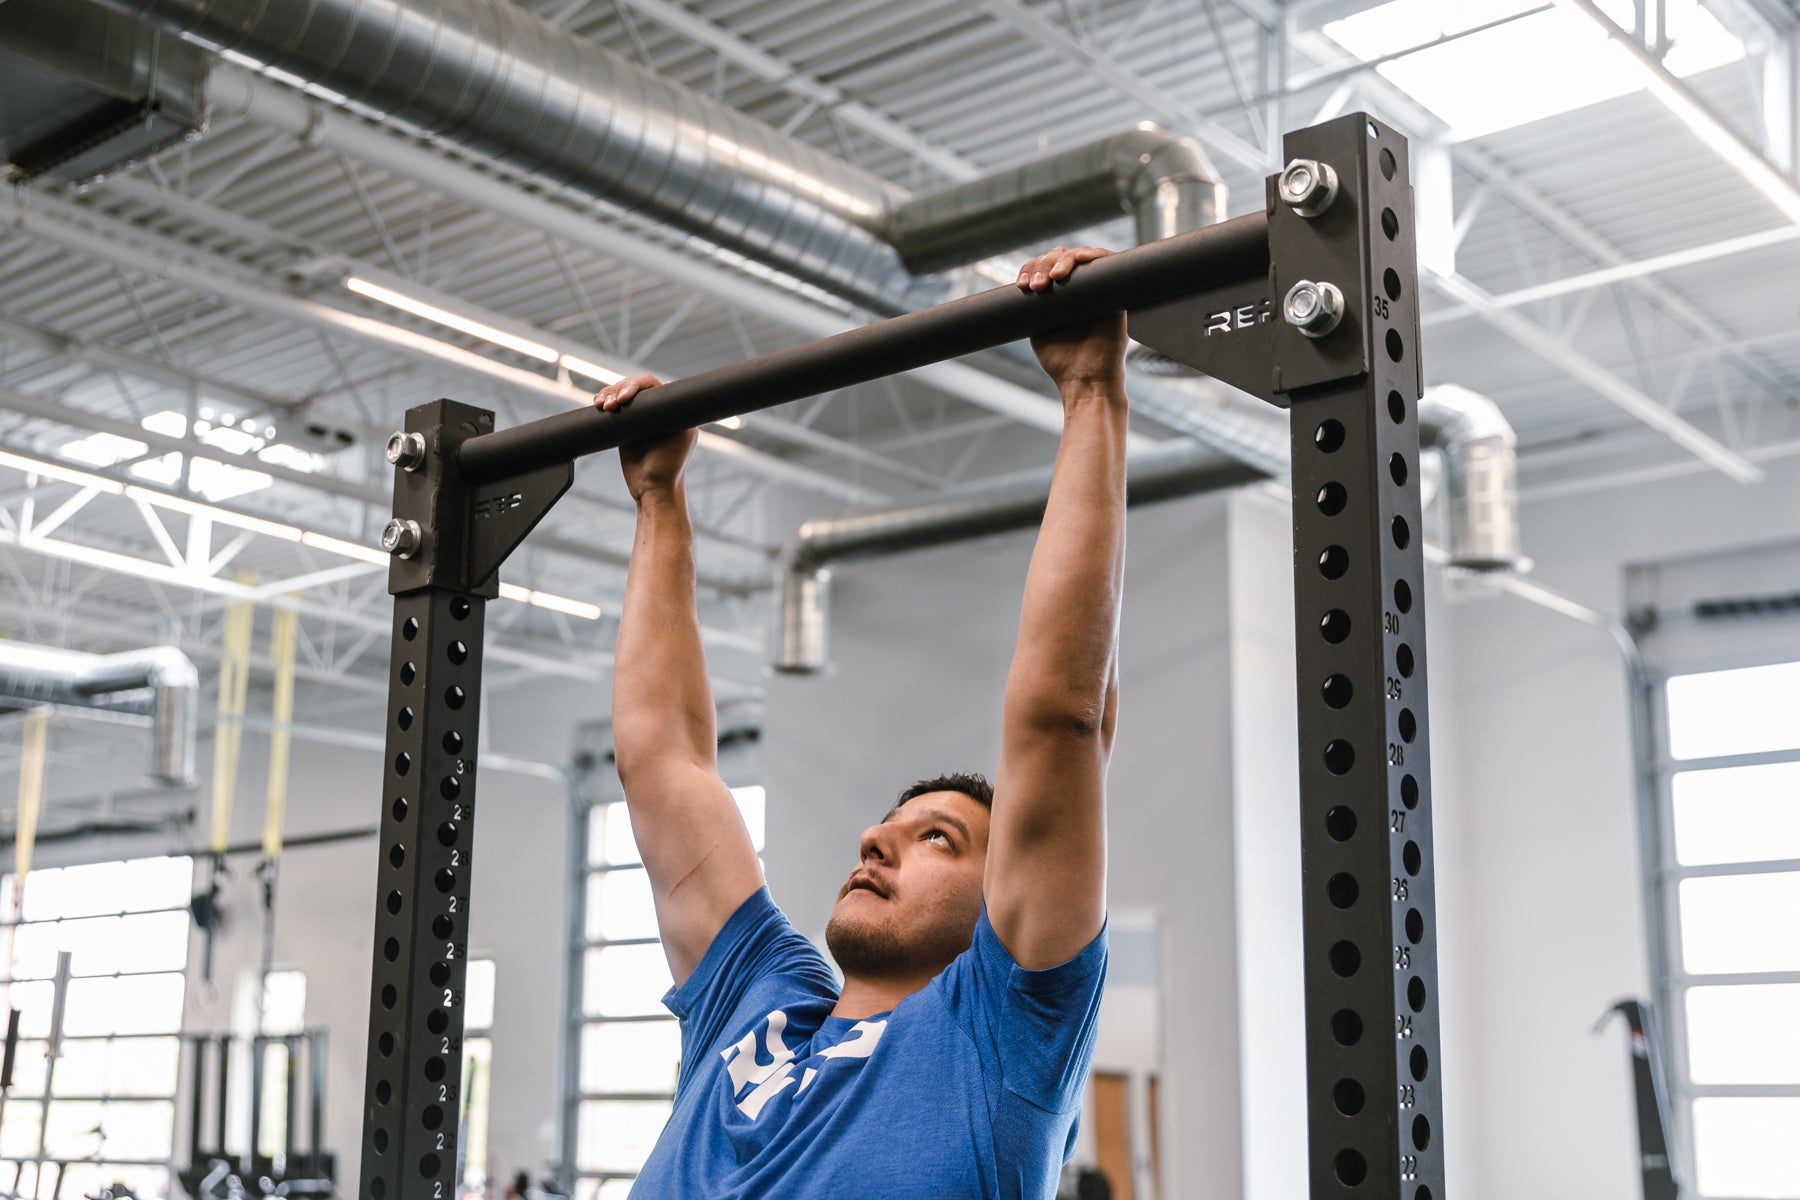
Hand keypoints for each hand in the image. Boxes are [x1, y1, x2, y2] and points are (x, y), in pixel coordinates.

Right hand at [595, 374, 696, 501]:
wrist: (650, 489)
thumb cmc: (668, 467)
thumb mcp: (675, 436)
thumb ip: (669, 413)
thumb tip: (663, 387)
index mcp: (673, 410)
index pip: (652, 386)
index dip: (635, 386)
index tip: (623, 398)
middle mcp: (657, 411)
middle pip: (635, 388)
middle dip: (618, 390)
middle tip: (609, 405)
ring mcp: (641, 419)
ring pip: (622, 395)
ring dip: (609, 395)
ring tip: (601, 405)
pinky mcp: (626, 427)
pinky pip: (615, 409)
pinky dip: (605, 402)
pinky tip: (597, 404)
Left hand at [1017, 246, 1127, 396]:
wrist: (1087, 380)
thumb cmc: (1063, 362)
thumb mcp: (1037, 329)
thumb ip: (1033, 308)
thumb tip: (1023, 286)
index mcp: (1058, 297)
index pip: (1043, 268)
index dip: (1031, 269)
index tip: (1023, 286)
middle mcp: (1079, 289)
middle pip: (1059, 257)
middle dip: (1044, 264)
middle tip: (1038, 286)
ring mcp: (1097, 288)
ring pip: (1080, 256)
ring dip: (1063, 259)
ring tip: (1055, 276)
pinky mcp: (1116, 291)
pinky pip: (1108, 262)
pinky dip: (1095, 254)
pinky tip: (1080, 259)